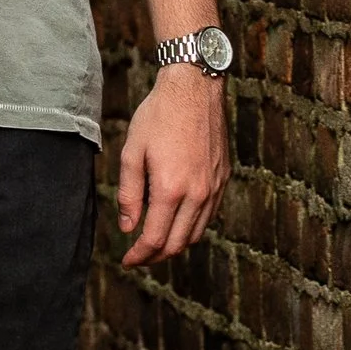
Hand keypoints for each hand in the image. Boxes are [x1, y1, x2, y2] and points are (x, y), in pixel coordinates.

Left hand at [116, 66, 230, 265]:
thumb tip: (129, 227)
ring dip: (175, 245)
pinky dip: (192, 227)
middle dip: (155, 256)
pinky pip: (209, 216)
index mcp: (171, 189)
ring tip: (155, 243)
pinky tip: (177, 221)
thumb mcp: (132, 152)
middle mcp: (197, 194)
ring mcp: (214, 187)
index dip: (139, 256)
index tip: (127, 261)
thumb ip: (129, 194)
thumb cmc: (158, 116)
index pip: (155, 239)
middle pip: (178, 244)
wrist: (194, 88)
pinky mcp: (223, 178)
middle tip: (138, 257)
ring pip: (196, 234)